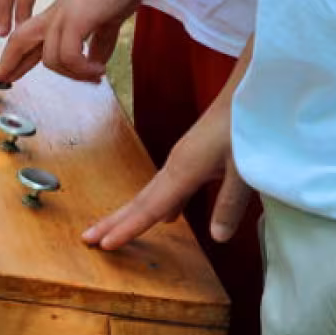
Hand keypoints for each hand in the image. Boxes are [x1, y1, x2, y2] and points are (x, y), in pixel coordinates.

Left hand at [0, 0, 150, 86]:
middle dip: (8, 64)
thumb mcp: (108, 20)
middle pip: (21, 41)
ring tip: (94, 76)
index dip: (14, 58)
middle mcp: (56, 15)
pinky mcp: (76, 18)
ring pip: (50, 58)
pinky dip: (81, 69)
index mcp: (60, 14)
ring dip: (72, 75)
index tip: (2, 74)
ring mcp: (64, 15)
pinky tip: (98, 70)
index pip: (29, 38)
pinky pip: (68, 56)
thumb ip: (100, 41)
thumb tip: (96, 63)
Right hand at [82, 93, 252, 252]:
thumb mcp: (245, 169)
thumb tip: (216, 238)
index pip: (150, 207)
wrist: (249, 89)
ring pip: (150, 194)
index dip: (128, 228)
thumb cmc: (246, 125)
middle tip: (87, 240)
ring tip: (111, 231)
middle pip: (139, 200)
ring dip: (129, 213)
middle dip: (113, 221)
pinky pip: (166, 188)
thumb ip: (230, 204)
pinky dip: (157, 204)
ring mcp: (181, 160)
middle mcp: (175, 165)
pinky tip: (166, 217)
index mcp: (183, 170)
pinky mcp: (191, 157)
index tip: (104, 245)